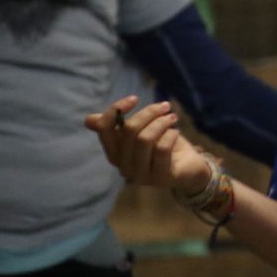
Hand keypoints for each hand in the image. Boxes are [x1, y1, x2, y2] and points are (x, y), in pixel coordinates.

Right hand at [85, 95, 209, 194]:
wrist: (188, 166)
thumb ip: (119, 125)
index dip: (116, 110)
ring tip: (172, 117)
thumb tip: (89, 120)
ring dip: (162, 122)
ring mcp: (141, 175)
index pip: (104, 128)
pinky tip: (176, 132)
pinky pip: (162, 149)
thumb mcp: (141, 131)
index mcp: (114, 152)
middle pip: (129, 130)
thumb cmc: (161, 144)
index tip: (134, 99)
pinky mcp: (160, 177)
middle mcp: (123, 166)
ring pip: (145, 139)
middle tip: (165, 106)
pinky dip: (171, 135)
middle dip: (149, 113)